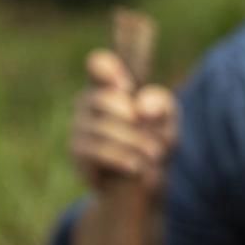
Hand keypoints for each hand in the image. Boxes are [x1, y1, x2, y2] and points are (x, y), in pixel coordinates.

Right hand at [69, 49, 177, 195]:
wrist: (145, 180)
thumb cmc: (155, 141)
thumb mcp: (168, 121)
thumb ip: (162, 105)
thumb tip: (141, 105)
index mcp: (111, 85)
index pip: (98, 64)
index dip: (107, 69)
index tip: (126, 87)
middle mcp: (89, 101)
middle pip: (104, 99)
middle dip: (135, 121)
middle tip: (157, 139)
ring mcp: (79, 125)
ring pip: (104, 127)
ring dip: (136, 143)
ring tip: (154, 155)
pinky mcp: (77, 149)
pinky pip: (98, 149)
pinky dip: (122, 158)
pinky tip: (136, 166)